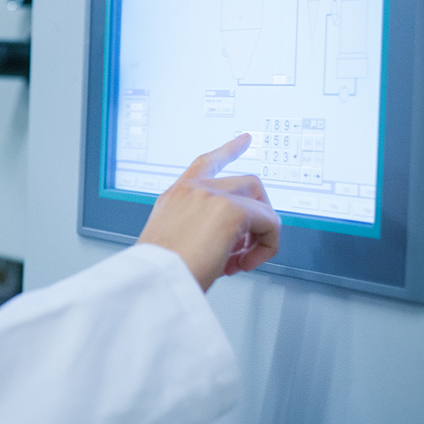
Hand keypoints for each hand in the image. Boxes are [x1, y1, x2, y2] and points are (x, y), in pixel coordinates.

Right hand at [136, 134, 280, 291]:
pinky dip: (266, 247)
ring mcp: (210, 195)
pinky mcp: (230, 211)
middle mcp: (192, 190)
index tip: (244, 140)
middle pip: (248, 183)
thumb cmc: (159, 275)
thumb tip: (231, 246)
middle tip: (245, 246)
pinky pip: (270, 223)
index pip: (206, 163)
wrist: (153, 283)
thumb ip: (198, 233)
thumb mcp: (172, 245)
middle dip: (257, 213)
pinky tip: (244, 264)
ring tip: (242, 260)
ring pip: (261, 201)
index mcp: (175, 197)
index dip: (229, 150)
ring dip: (261, 232)